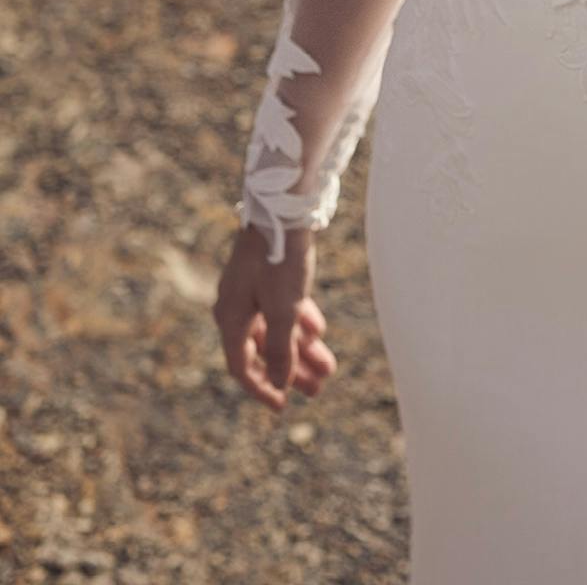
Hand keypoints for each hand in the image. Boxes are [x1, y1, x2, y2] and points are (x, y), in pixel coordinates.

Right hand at [212, 223, 336, 412]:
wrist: (282, 207)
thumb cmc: (279, 259)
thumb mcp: (284, 308)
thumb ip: (280, 348)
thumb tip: (279, 382)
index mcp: (231, 318)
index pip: (242, 366)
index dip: (262, 388)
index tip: (282, 406)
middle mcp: (236, 307)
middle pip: (263, 350)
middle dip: (291, 371)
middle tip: (317, 390)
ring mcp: (251, 289)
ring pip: (276, 329)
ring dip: (301, 349)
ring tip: (328, 368)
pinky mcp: (266, 275)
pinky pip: (281, 307)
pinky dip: (299, 321)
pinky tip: (318, 332)